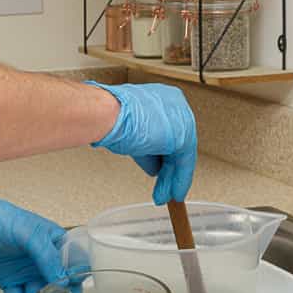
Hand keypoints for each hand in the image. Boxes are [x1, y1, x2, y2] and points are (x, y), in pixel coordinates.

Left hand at [0, 190, 65, 292]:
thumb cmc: (1, 218)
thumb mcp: (30, 233)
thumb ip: (48, 256)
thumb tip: (63, 281)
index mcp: (54, 244)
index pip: (73, 266)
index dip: (75, 282)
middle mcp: (43, 260)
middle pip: (58, 286)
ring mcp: (27, 271)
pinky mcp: (10, 280)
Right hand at [87, 82, 196, 204]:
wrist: (107, 114)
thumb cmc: (110, 117)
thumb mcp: (132, 133)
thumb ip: (147, 148)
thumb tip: (153, 165)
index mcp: (164, 97)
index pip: (169, 132)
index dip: (164, 155)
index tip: (162, 169)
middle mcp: (176, 105)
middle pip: (177, 145)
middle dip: (169, 171)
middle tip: (165, 187)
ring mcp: (182, 119)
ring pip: (181, 156)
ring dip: (171, 179)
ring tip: (165, 194)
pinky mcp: (183, 135)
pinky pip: (184, 164)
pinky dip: (178, 181)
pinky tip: (172, 192)